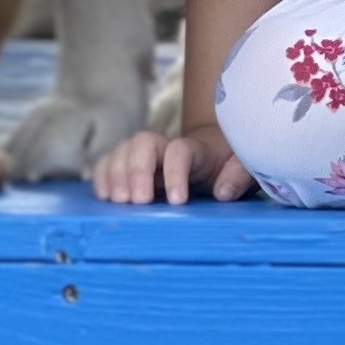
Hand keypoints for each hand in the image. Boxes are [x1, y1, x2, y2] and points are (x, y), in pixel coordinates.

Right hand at [90, 121, 254, 204]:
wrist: (213, 152)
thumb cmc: (227, 163)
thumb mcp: (242, 166)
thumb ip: (237, 175)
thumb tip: (223, 192)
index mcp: (196, 148)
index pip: (180, 151)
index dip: (175, 173)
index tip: (177, 201)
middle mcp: (166, 146)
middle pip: (143, 143)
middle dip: (136, 170)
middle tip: (137, 201)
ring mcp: (145, 154)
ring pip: (122, 150)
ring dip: (115, 174)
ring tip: (118, 201)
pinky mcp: (130, 165)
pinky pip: (108, 162)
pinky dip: (101, 176)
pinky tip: (104, 196)